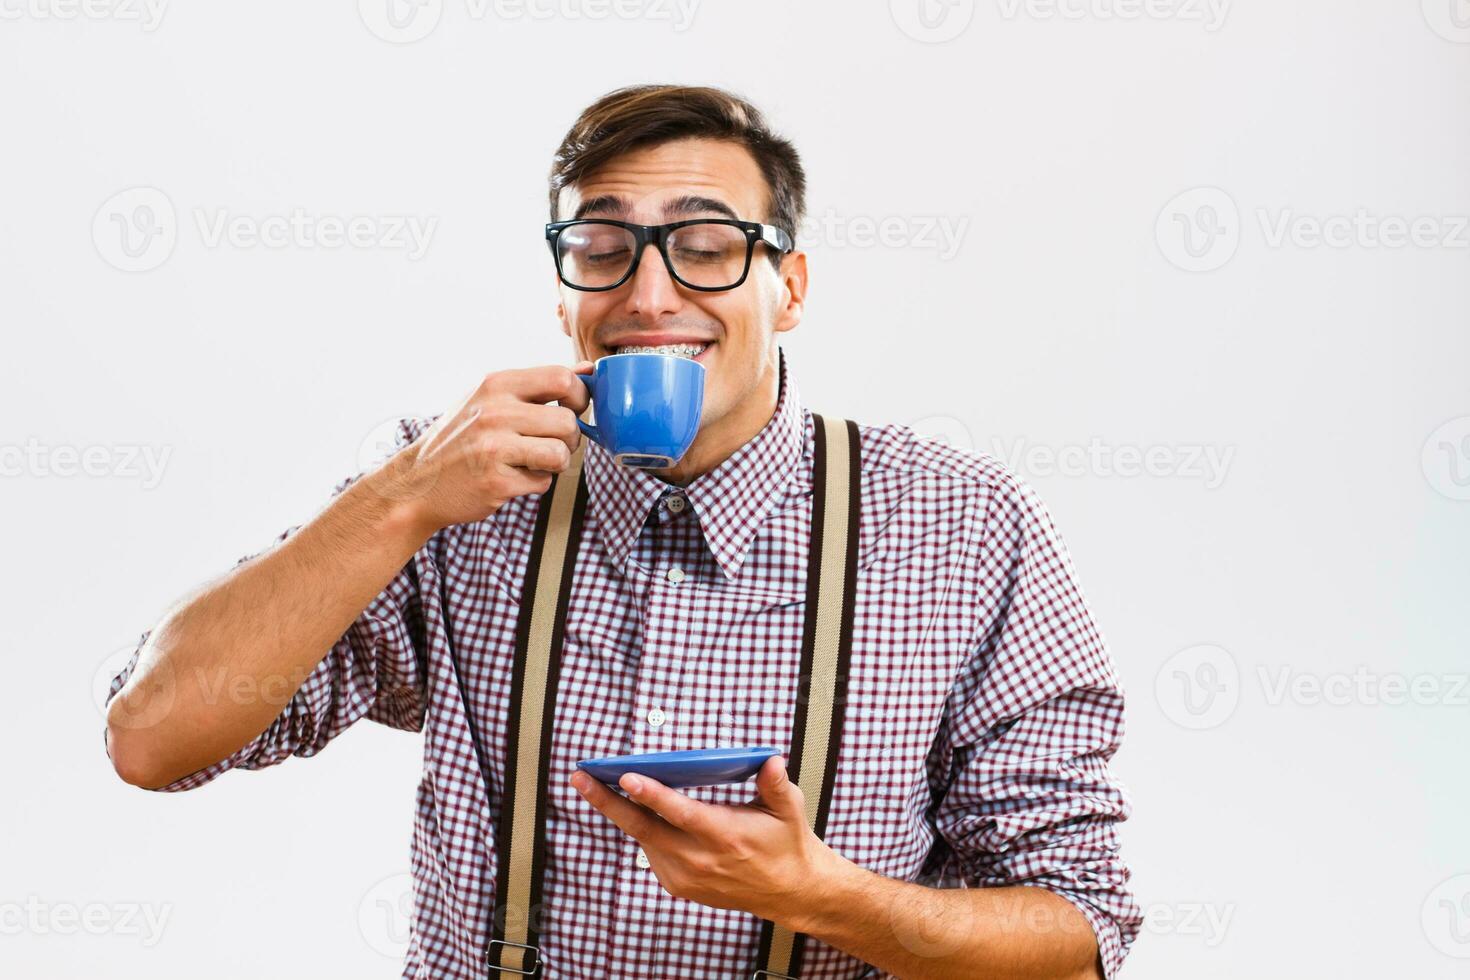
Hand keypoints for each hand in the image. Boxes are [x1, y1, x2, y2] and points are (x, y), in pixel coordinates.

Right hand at [365, 361, 593, 533]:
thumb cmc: (461, 437)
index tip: (571, 409)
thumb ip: (539, 385)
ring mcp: (494, 448)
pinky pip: (543, 483)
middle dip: (569, 438)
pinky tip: (511, 477)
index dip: (578, 397)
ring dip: (554, 463)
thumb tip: (588, 371)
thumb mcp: (491, 398)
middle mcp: (494, 412)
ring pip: (560, 454)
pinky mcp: (496, 482)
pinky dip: (534, 483)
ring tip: (532, 461)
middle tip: (551, 443)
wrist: (417, 481)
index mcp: (496, 384)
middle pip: (567, 422)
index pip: (561, 378)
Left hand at [569, 755, 840, 924]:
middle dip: (608, 802)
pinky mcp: (679, 886)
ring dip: (620, 813)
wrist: (788, 891)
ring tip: (597, 785)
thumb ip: (776, 784)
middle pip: (644, 828)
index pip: (679, 812)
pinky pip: (651, 853)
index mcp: (724, 835)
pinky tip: (635, 810)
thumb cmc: (786, 842)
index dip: (652, 794)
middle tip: (582, 777)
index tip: (626, 777)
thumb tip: (769, 761)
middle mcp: (699, 859)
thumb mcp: (789, 810)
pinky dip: (641, 831)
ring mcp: (686, 876)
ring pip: (643, 840)